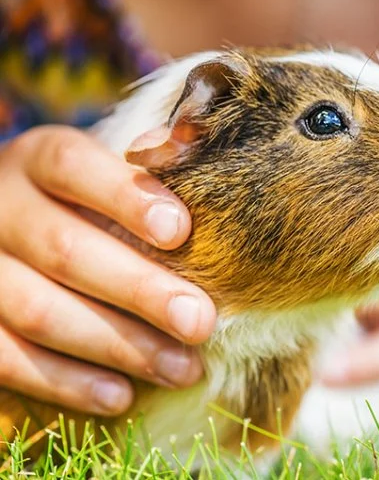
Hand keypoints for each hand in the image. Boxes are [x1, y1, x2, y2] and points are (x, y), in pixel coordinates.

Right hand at [0, 126, 215, 415]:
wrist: (15, 228)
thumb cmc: (89, 202)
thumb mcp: (109, 171)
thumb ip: (149, 161)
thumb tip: (190, 143)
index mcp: (36, 159)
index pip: (73, 165)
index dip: (125, 197)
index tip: (180, 231)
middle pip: (64, 249)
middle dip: (139, 290)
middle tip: (200, 321)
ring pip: (38, 310)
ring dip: (117, 344)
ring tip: (182, 367)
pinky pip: (7, 359)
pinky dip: (66, 382)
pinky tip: (121, 395)